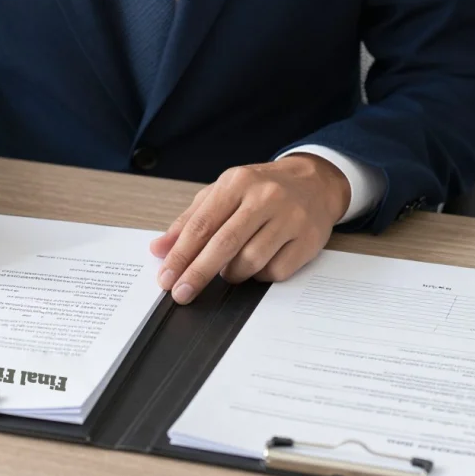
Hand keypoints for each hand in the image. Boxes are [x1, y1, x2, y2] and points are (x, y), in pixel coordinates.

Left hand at [150, 154, 350, 303]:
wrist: (315, 182)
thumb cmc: (261, 190)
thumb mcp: (222, 194)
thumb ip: (188, 221)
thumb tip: (159, 249)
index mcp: (237, 183)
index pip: (201, 225)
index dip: (180, 255)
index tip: (166, 278)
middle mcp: (265, 198)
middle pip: (224, 245)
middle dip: (198, 274)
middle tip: (181, 293)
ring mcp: (290, 218)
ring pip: (250, 262)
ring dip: (232, 274)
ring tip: (229, 269)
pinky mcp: (309, 240)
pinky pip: (275, 272)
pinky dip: (259, 276)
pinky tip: (257, 265)